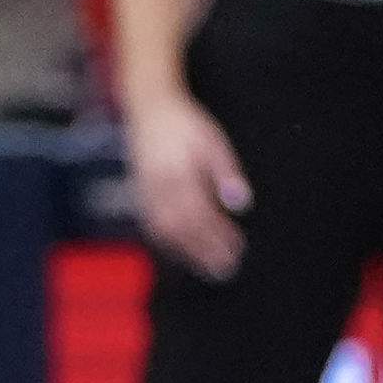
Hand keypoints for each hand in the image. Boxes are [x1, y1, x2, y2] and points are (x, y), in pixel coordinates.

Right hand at [128, 91, 251, 279]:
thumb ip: (226, 173)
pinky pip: (154, 229)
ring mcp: (146, 196)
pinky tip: (184, 253)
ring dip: (188, 254)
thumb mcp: (213, 142)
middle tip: (226, 270)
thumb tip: (241, 205)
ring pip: (166, 234)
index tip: (238, 249)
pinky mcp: (141, 198)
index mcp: (178, 175)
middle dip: (205, 252)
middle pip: (183, 230)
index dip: (219, 236)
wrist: (148, 112)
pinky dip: (170, 245)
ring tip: (208, 268)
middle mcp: (158, 190)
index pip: (201, 215)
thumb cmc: (186, 125)